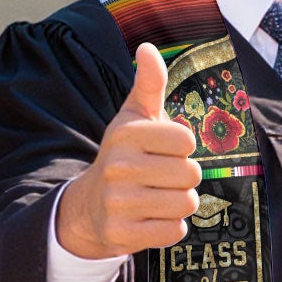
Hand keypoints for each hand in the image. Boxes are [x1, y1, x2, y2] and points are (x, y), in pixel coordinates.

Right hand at [54, 42, 201, 258]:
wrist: (90, 205)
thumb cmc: (124, 155)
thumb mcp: (134, 117)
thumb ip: (149, 83)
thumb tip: (147, 48)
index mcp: (126, 134)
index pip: (186, 140)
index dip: (181, 148)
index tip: (162, 150)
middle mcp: (119, 167)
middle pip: (191, 174)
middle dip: (184, 177)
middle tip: (162, 177)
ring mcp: (119, 203)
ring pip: (186, 203)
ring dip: (179, 203)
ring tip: (157, 197)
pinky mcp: (123, 234)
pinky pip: (174, 232)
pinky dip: (170, 227)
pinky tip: (151, 218)